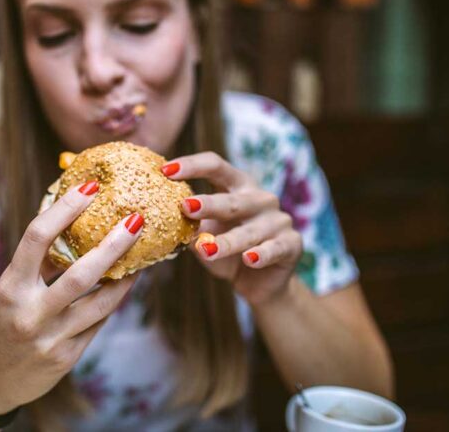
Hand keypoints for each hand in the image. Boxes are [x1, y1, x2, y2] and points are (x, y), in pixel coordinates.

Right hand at [0, 181, 143, 413]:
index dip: (66, 208)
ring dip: (126, 277)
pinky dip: (112, 302)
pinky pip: (98, 324)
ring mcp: (51, 338)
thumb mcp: (6, 291)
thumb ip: (36, 266)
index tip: (90, 188)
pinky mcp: (67, 357)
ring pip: (102, 303)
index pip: (37, 238)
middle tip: (137, 219)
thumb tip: (72, 226)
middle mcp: (30, 313)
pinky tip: (123, 286)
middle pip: (81, 273)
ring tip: (142, 257)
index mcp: (10, 287)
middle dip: (114, 244)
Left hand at [161, 152, 302, 307]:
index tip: (165, 170)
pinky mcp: (292, 244)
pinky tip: (249, 259)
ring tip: (206, 250)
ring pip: (249, 231)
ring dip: (227, 242)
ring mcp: (278, 220)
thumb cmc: (227, 252)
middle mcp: (259, 198)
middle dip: (208, 204)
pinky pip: (274, 249)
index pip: (215, 166)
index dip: (192, 165)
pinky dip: (262, 254)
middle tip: (186, 207)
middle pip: (232, 199)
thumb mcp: (205, 236)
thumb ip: (189, 225)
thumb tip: (156, 218)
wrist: (259, 283)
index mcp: (237, 186)